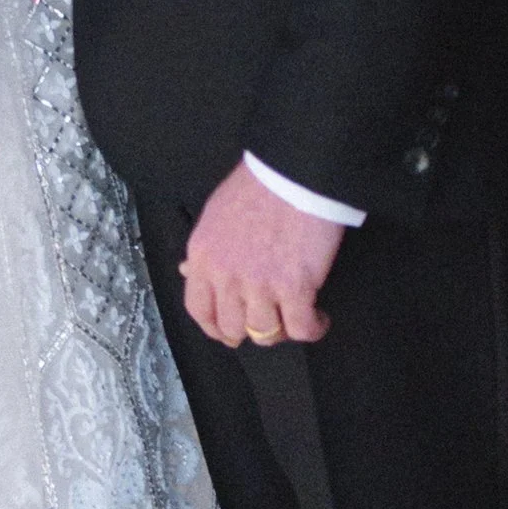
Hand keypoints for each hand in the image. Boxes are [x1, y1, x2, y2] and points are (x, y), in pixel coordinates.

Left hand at [181, 161, 341, 346]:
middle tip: (269, 324)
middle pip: (232, 327)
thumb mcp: (215, 216)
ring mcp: (260, 285)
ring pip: (266, 333)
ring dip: (282, 330)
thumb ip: (206, 252)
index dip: (214, 328)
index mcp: (203, 258)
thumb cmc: (258, 187)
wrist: (292, 175)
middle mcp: (226, 276)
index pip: (199, 310)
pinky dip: (313, 329)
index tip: (228, 333)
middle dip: (250, 331)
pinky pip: (301, 328)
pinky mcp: (295, 288)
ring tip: (296, 316)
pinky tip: (318, 318)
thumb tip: (189, 273)